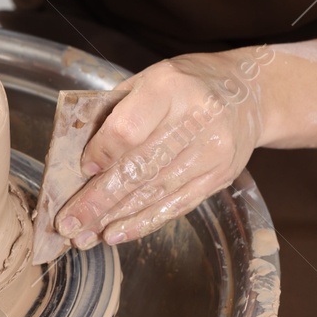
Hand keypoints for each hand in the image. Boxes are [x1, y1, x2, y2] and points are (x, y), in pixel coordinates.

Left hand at [56, 52, 265, 247]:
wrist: (248, 92)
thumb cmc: (184, 85)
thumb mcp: (147, 80)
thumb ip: (115, 113)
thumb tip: (79, 159)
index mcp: (169, 86)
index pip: (128, 129)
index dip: (102, 154)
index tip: (83, 171)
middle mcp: (196, 119)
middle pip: (139, 168)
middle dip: (98, 200)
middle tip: (67, 223)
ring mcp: (212, 151)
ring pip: (156, 192)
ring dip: (115, 218)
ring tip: (84, 235)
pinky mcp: (220, 175)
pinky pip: (177, 205)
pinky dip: (143, 222)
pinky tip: (117, 234)